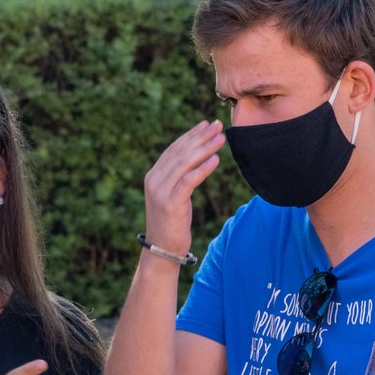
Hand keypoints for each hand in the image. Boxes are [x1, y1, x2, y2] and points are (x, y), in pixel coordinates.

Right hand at [142, 120, 224, 258]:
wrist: (162, 250)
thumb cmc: (172, 223)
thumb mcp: (174, 195)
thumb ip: (179, 177)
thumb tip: (197, 158)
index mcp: (153, 176)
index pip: (174, 149)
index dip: (191, 135)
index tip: (207, 124)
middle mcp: (154, 180)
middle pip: (180, 152)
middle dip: (201, 137)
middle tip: (218, 125)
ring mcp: (160, 192)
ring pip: (185, 163)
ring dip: (205, 148)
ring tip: (221, 139)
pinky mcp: (170, 203)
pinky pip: (189, 181)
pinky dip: (203, 168)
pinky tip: (216, 160)